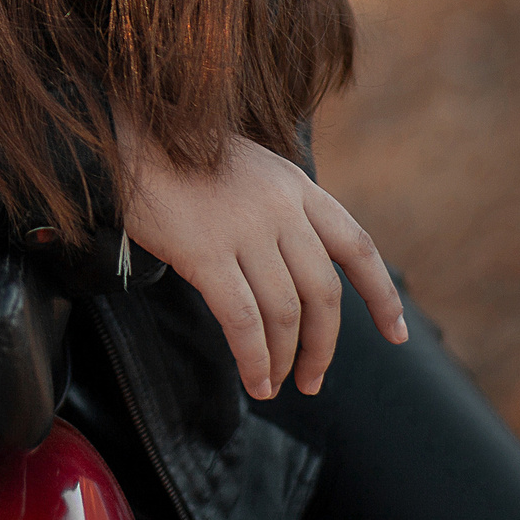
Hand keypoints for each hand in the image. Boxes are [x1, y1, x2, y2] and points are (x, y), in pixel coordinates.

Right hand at [116, 125, 407, 400]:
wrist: (124, 136)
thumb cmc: (178, 157)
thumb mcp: (250, 169)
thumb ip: (281, 210)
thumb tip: (299, 274)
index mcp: (296, 185)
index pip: (357, 245)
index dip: (381, 294)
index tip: (396, 334)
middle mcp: (280, 207)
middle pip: (322, 292)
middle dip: (324, 345)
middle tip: (312, 380)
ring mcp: (244, 229)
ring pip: (285, 312)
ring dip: (285, 358)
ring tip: (276, 383)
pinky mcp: (205, 252)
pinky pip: (243, 319)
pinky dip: (254, 357)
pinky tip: (255, 379)